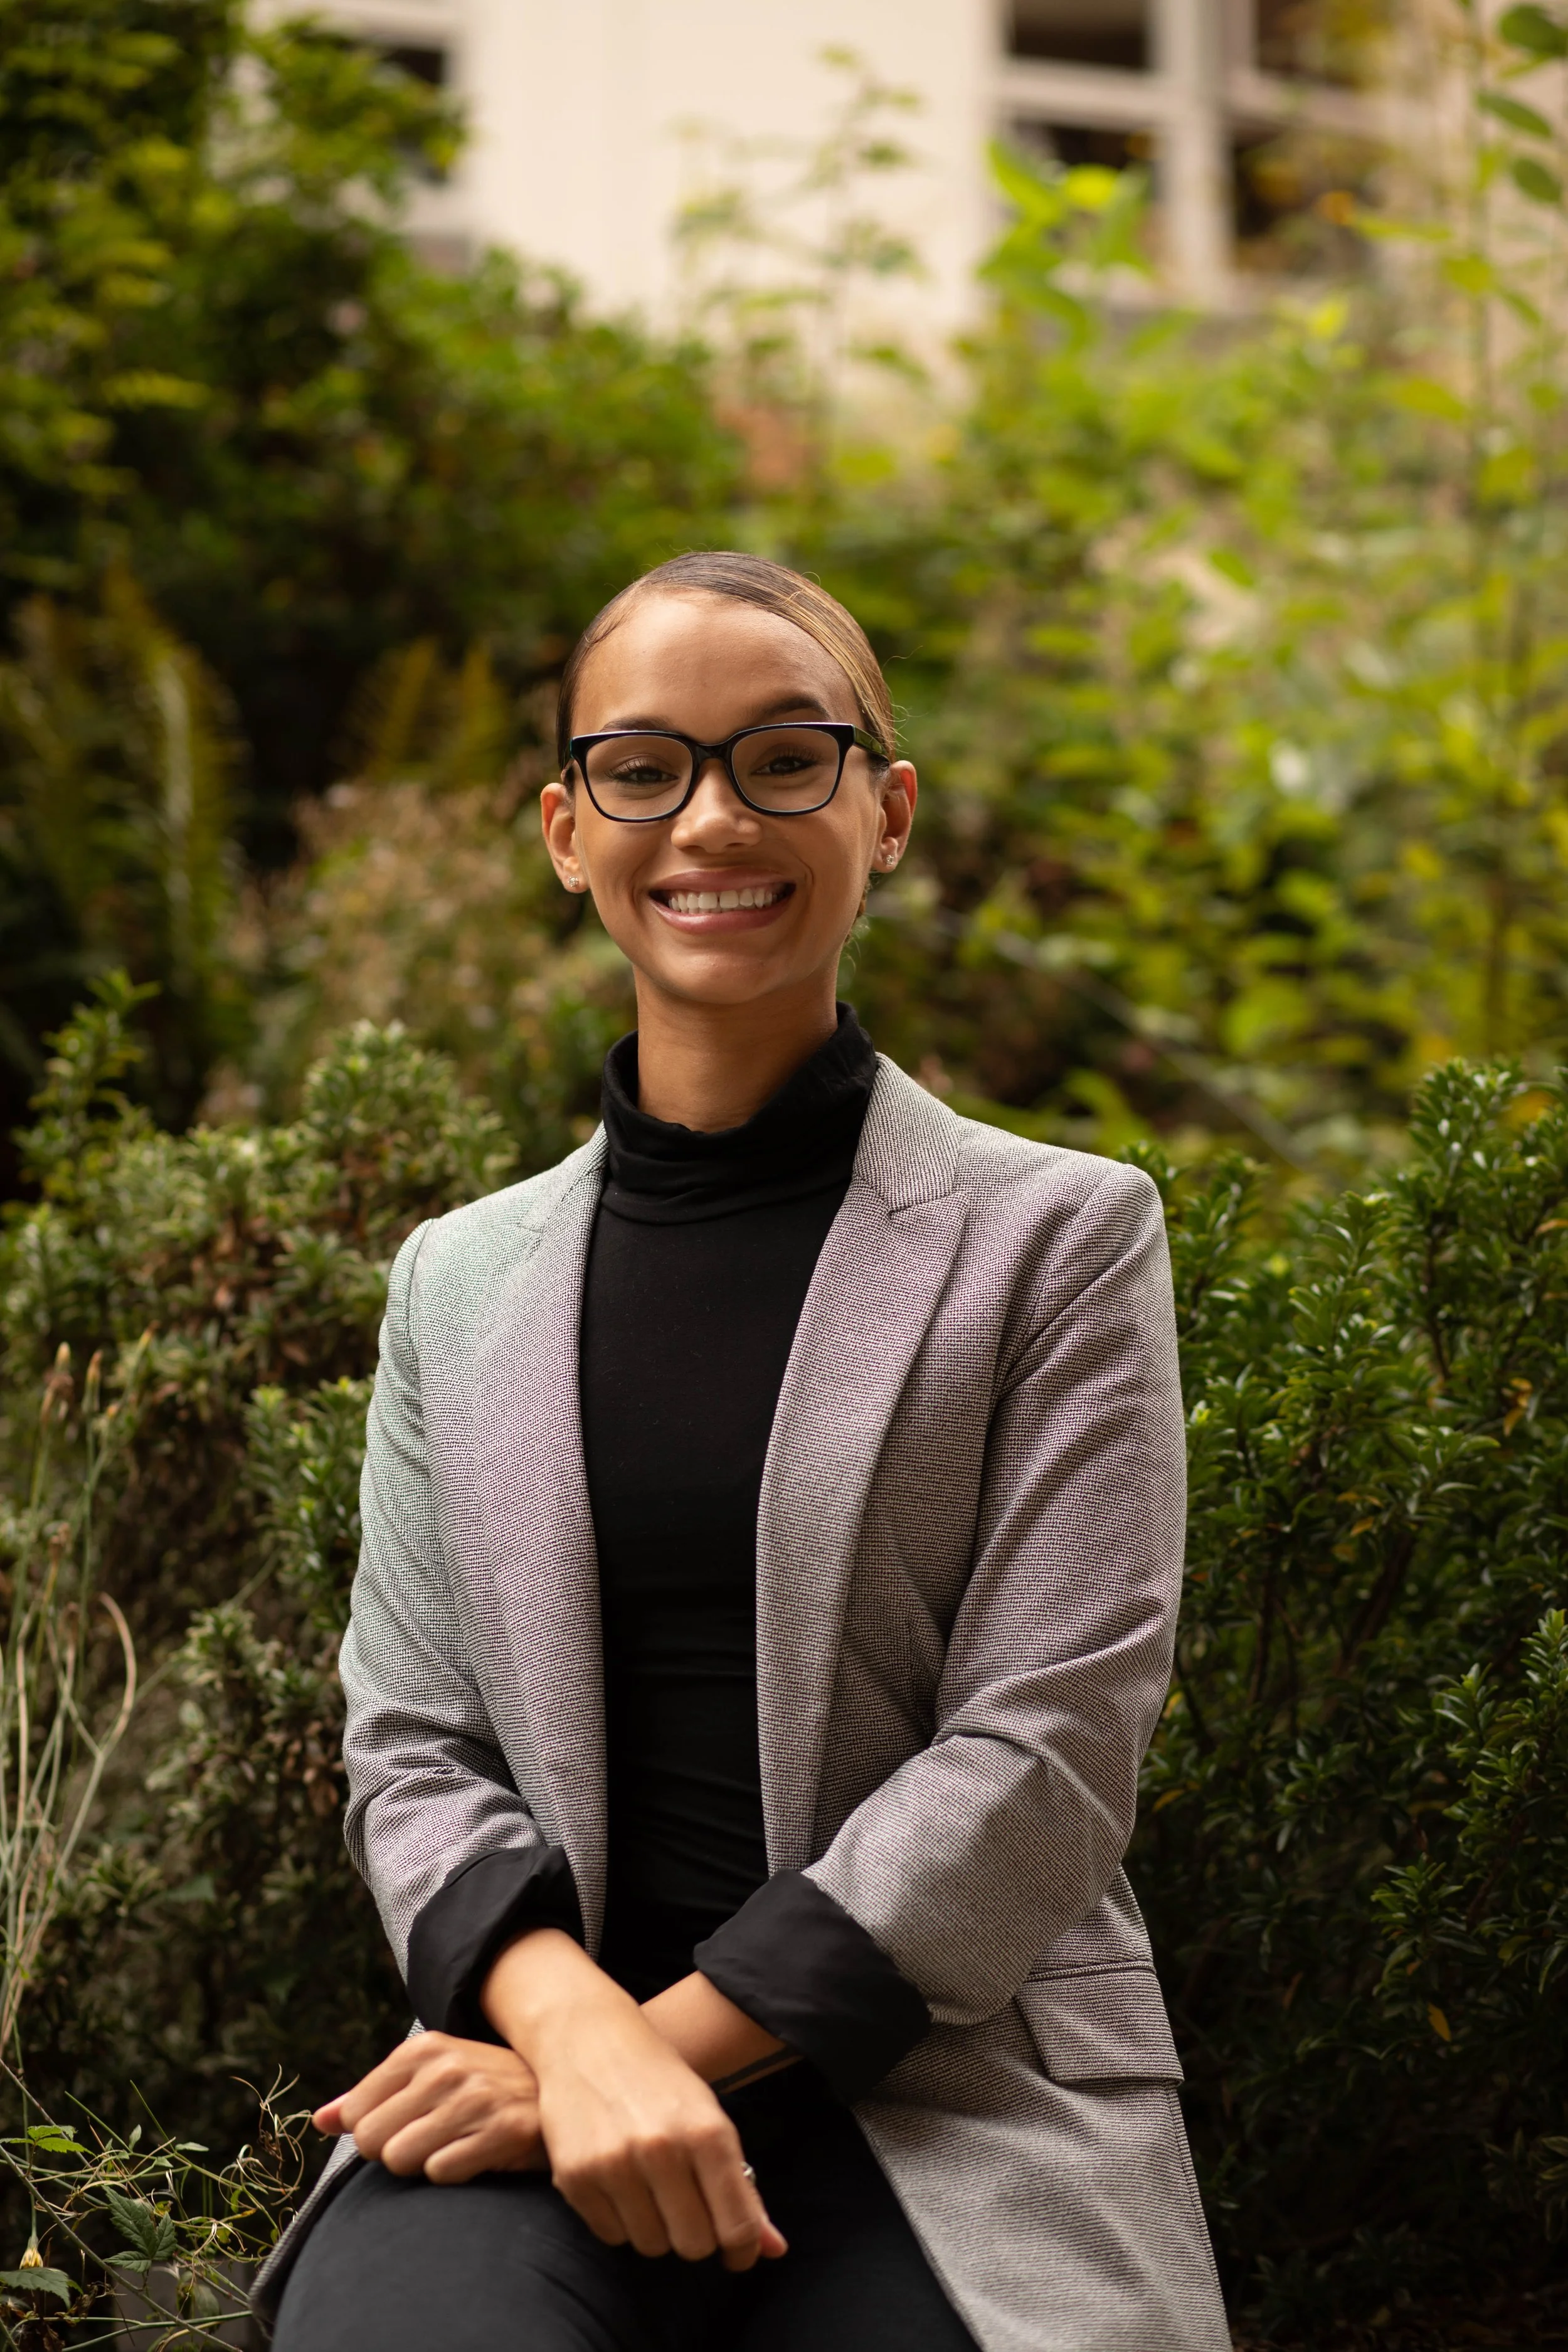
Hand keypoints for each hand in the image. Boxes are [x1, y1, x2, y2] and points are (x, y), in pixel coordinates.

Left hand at [314, 2032, 544, 2182]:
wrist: (557, 2087)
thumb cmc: (482, 2087)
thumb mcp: (429, 2075)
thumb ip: (371, 2096)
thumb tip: (319, 2121)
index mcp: (423, 2049)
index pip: (355, 2114)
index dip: (374, 2132)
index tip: (406, 2124)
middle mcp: (446, 2068)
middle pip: (372, 2141)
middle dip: (393, 2152)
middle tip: (430, 2139)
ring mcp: (475, 2098)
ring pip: (402, 2160)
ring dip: (423, 2165)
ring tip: (453, 2145)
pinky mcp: (502, 2131)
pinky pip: (441, 2173)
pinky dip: (455, 2173)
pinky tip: (477, 2153)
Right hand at [483, 1929, 787, 2269]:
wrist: (585, 2036)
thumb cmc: (657, 2078)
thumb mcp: (709, 2116)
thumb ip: (741, 2186)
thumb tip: (775, 2250)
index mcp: (706, 2132)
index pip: (737, 2225)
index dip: (743, 2249)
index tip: (738, 2253)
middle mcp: (661, 2150)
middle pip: (694, 2245)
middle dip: (697, 2236)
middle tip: (689, 2208)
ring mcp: (615, 2165)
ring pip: (652, 2246)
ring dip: (657, 2229)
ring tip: (650, 2188)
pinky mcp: (575, 2177)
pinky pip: (612, 2236)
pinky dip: (620, 2221)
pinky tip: (619, 2183)